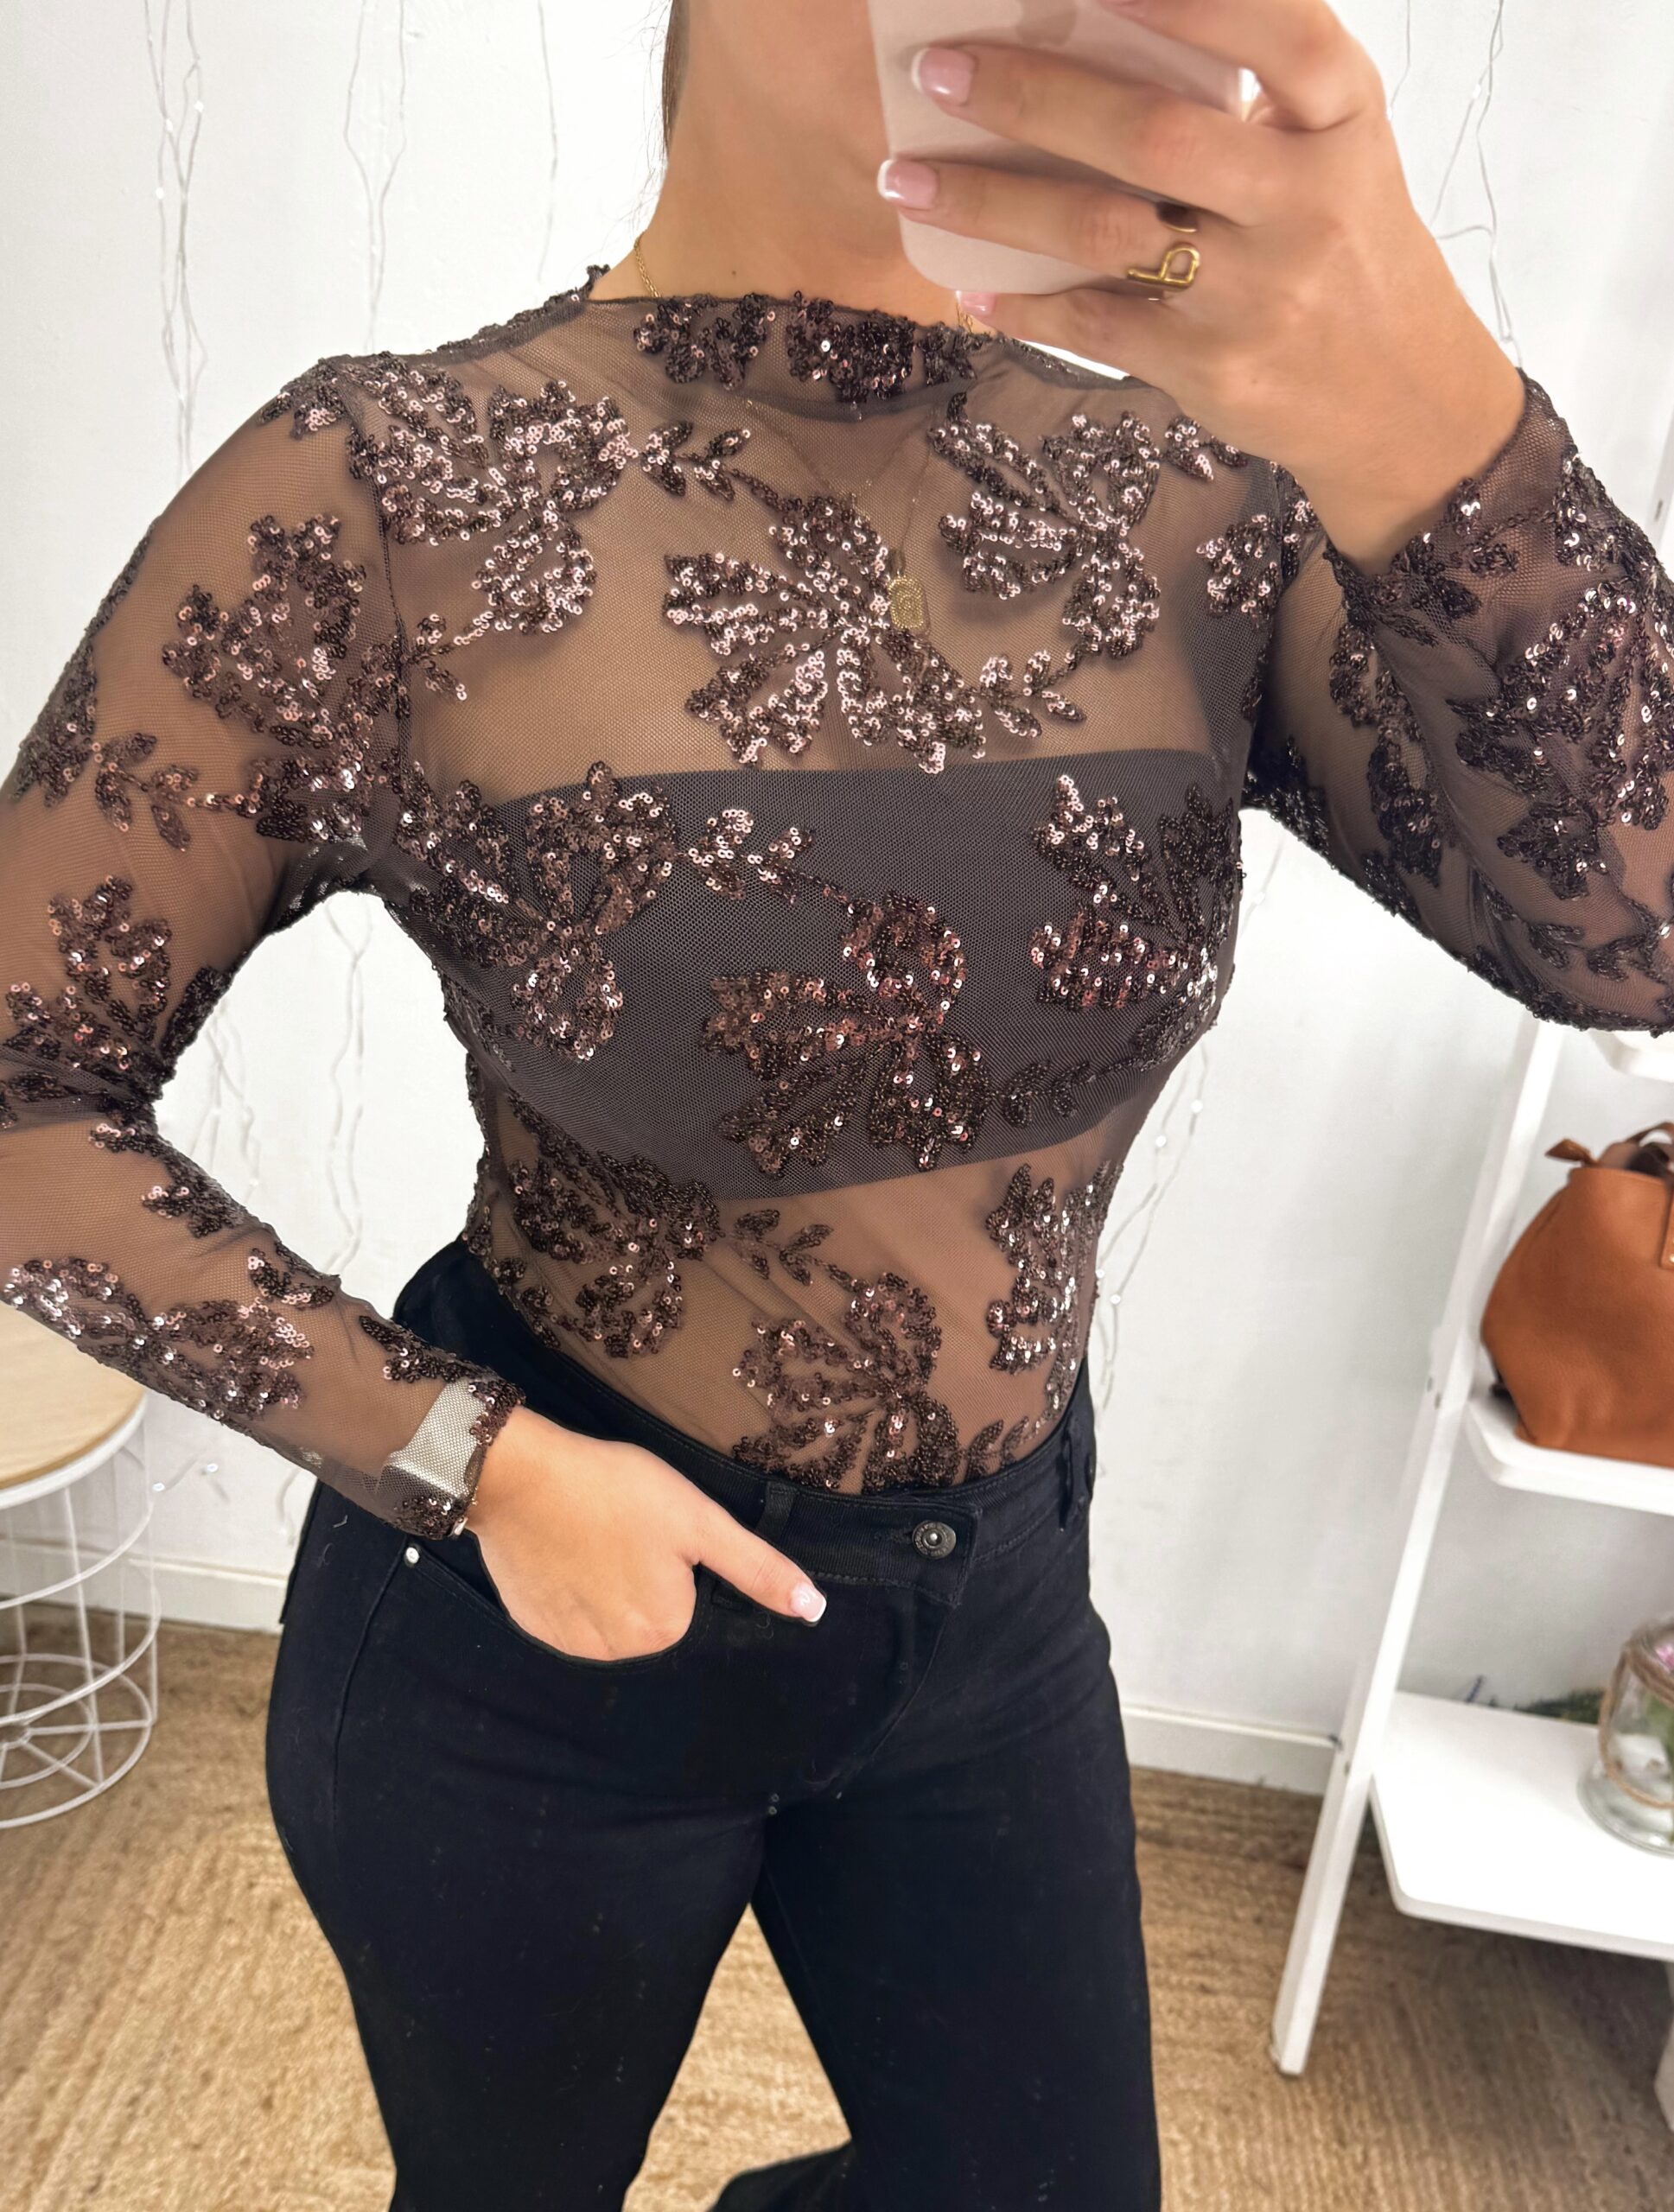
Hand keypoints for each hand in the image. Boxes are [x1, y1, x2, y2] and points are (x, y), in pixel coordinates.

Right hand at [464, 1404, 826, 1660]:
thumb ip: (756, 1569)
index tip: (654, 1528)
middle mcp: (618, 1651)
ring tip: (590, 1535)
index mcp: (665, 1627)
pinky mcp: (532, 1626)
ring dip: (606, 1585)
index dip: (675, 1559)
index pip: (689, 1599)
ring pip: (609, 1616)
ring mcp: (569, 1643)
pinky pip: (568, 1614)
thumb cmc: (617, 1489)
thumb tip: (814, 1609)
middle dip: (642, 1576)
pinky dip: (569, 1588)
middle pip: (650, 1613)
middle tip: (622, 1527)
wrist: (519, 1477)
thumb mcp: (699, 1520)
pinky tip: (562, 1549)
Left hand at [879, 0, 1527, 568]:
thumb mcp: (1332, 149)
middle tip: (940, 70)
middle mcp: (1306, 199)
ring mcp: (1258, 292)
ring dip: (991, 203)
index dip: (1185, 0)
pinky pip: (1097, 324)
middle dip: (1032, 95)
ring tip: (906, 180)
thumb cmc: (1343, 246)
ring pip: (1104, 233)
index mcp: (1342, 119)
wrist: (1402, 399)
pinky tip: (968, 282)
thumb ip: (1253, 92)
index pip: (1277, 32)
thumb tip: (1102, 27)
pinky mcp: (1216, 368)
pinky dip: (1023, 302)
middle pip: (1152, 134)